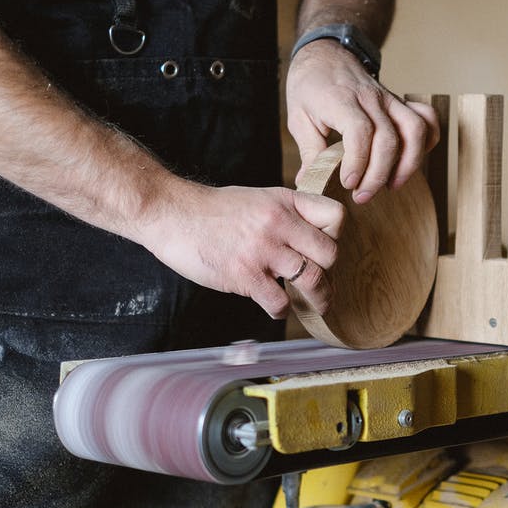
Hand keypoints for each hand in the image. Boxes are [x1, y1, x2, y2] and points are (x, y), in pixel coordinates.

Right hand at [138, 180, 346, 317]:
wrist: (171, 213)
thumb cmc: (214, 210)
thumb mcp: (259, 198)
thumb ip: (287, 215)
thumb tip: (312, 238)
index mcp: (286, 202)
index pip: (336, 216)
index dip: (337, 236)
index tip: (324, 250)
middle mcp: (279, 223)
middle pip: (330, 254)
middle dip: (331, 274)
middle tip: (324, 285)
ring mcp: (263, 250)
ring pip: (313, 280)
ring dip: (318, 299)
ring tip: (316, 305)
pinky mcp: (245, 275)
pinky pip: (280, 302)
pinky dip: (281, 310)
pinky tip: (275, 306)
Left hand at [286, 39, 438, 203]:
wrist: (325, 53)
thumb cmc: (310, 86)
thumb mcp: (297, 117)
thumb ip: (309, 150)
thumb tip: (310, 181)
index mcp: (340, 99)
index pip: (359, 131)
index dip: (358, 161)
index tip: (349, 182)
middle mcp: (370, 98)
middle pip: (388, 138)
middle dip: (378, 174)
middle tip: (362, 195)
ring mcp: (389, 99)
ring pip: (415, 129)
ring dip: (409, 162)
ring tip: (392, 184)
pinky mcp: (400, 102)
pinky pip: (427, 118)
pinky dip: (428, 141)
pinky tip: (412, 159)